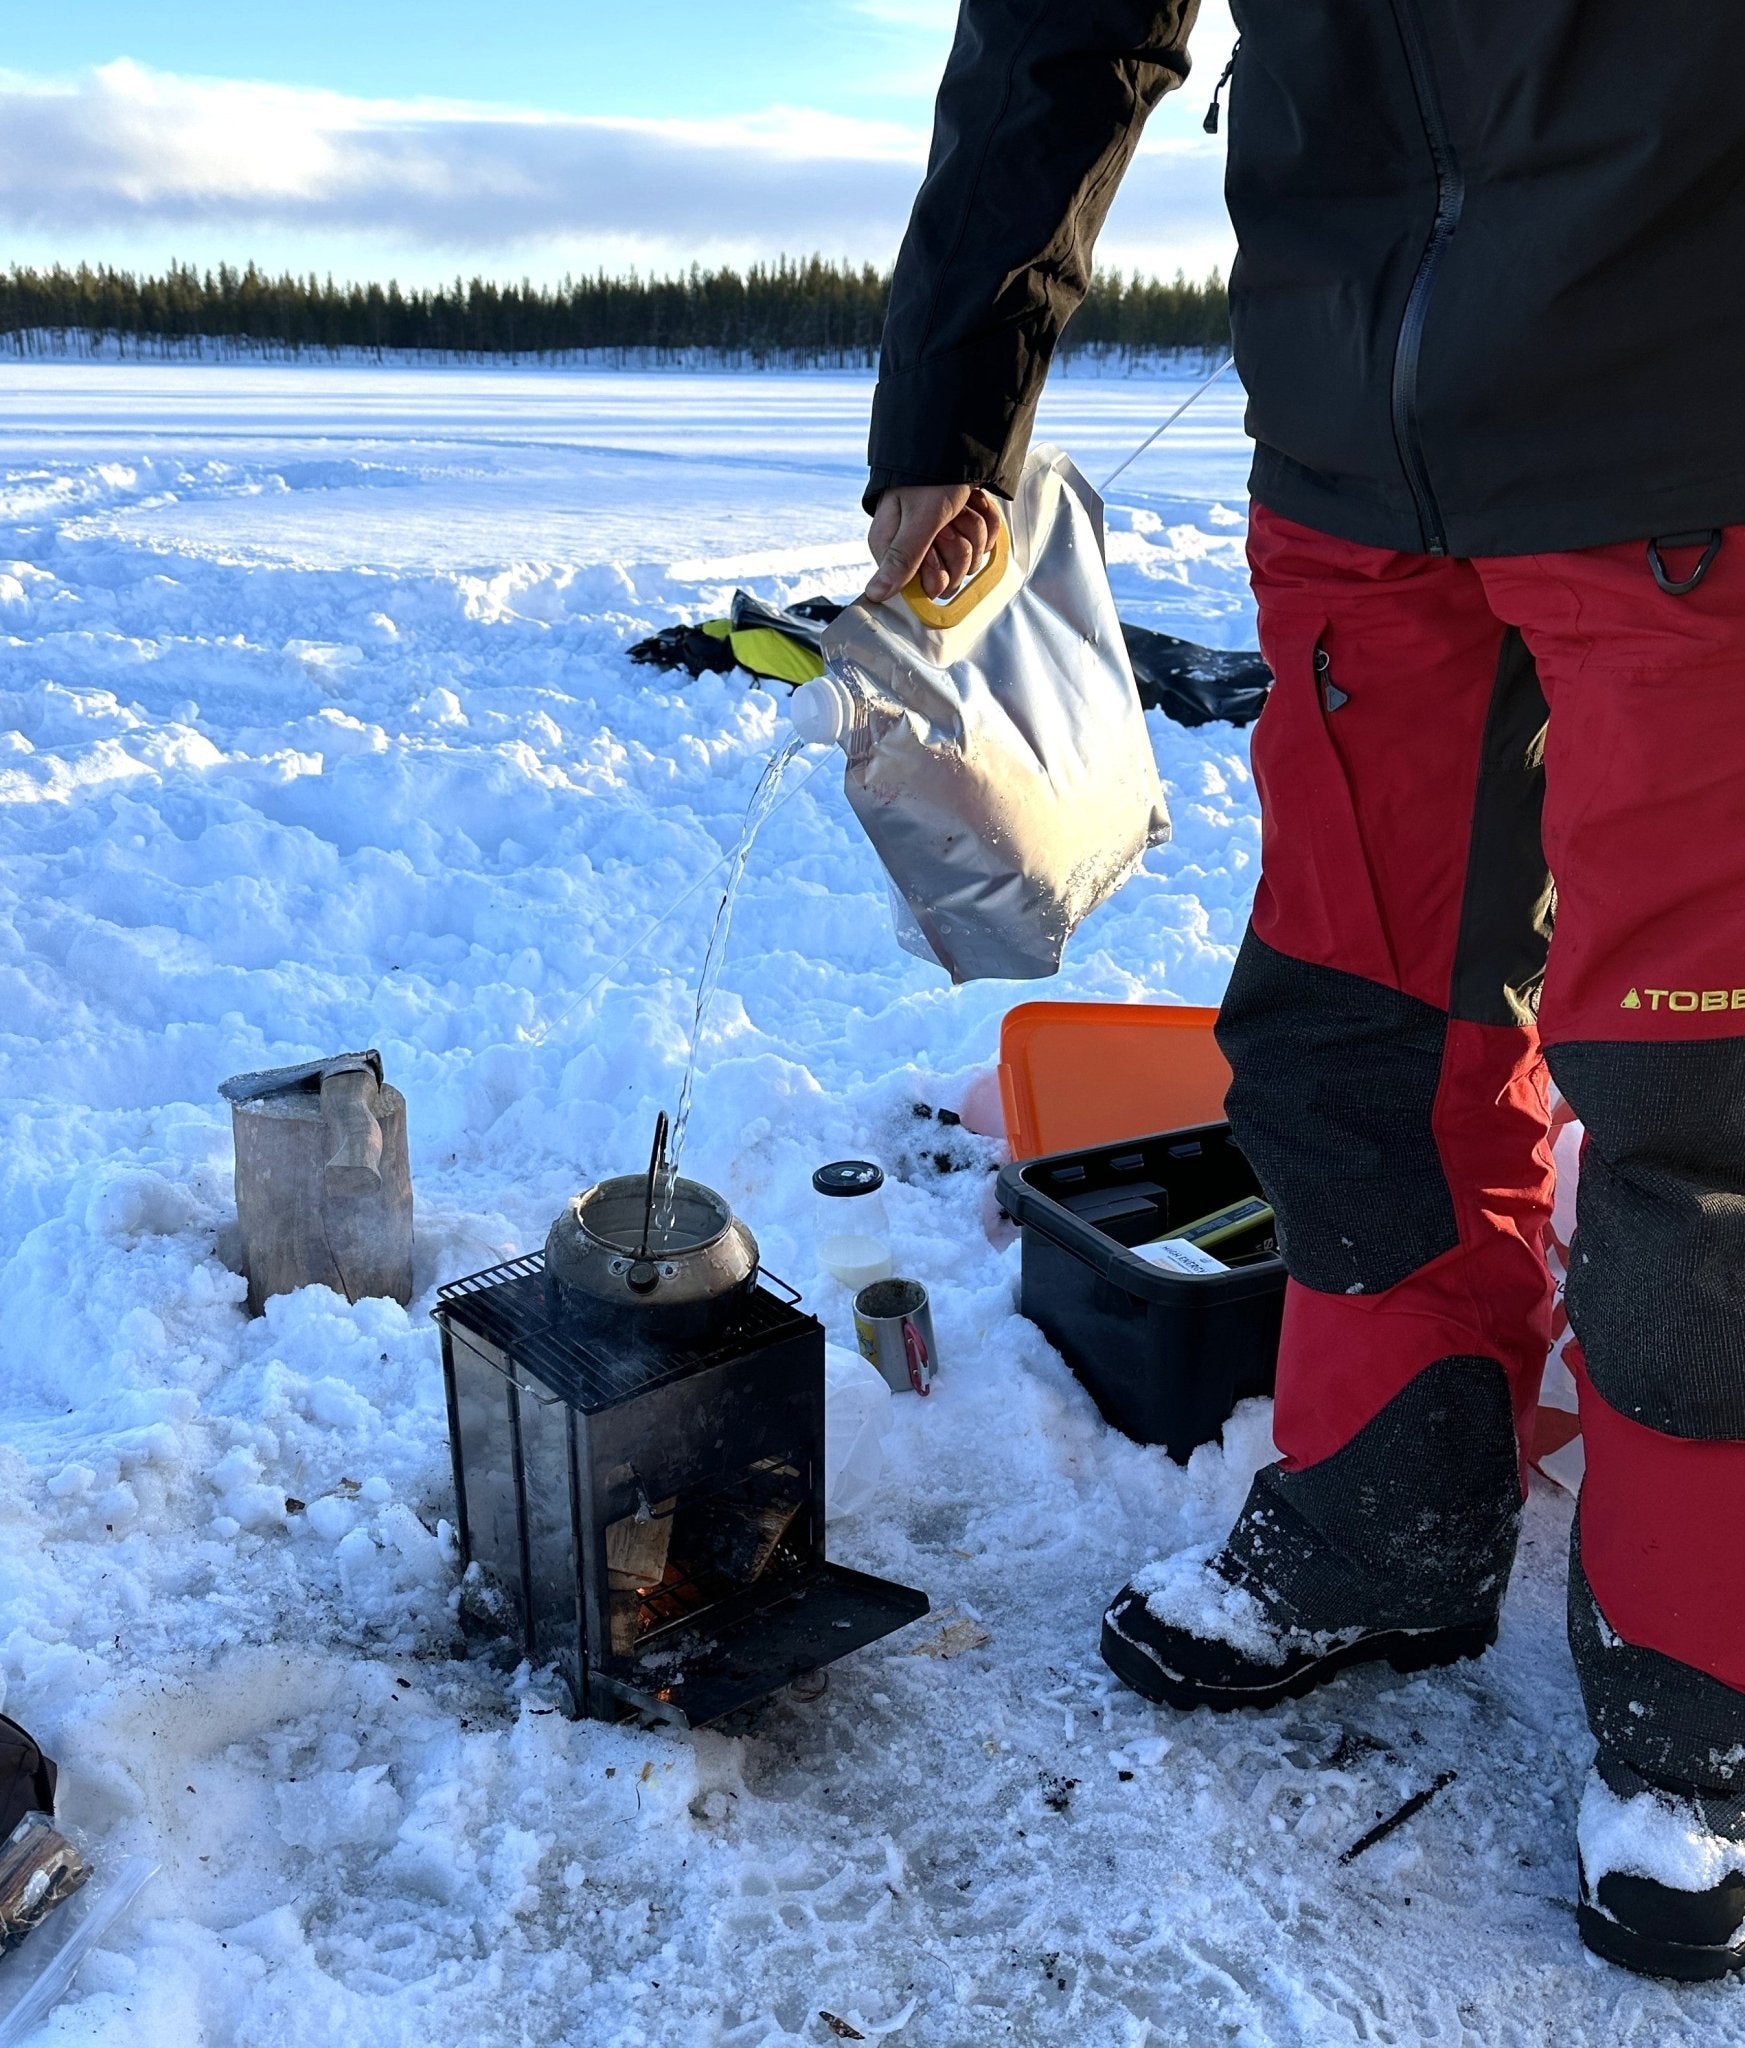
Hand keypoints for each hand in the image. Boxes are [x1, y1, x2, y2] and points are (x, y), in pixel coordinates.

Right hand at [864, 484, 1002, 603]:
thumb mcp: (920, 519)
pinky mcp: (961, 531)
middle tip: (949, 519)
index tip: (936, 545)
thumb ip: (902, 558)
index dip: (934, 571)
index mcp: (891, 548)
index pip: (918, 588)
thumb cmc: (932, 475)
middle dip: (958, 547)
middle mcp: (913, 548)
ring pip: (969, 560)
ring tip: (962, 505)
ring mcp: (939, 540)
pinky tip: (973, 502)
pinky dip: (985, 520)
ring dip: (973, 529)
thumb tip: (875, 593)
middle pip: (947, 578)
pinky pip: (983, 543)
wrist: (958, 441)